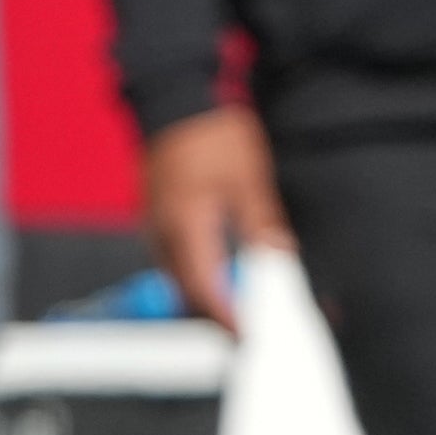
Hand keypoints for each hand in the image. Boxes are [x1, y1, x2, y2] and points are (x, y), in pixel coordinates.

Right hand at [140, 107, 292, 332]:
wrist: (176, 96)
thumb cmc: (211, 132)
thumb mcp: (249, 180)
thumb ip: (262, 226)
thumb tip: (279, 262)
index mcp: (185, 224)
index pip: (206, 288)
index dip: (229, 318)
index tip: (251, 337)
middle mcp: (163, 230)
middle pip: (191, 291)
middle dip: (223, 315)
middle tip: (256, 332)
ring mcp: (156, 224)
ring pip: (183, 277)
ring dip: (213, 297)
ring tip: (247, 311)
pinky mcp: (159, 217)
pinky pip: (179, 259)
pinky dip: (203, 275)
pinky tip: (229, 278)